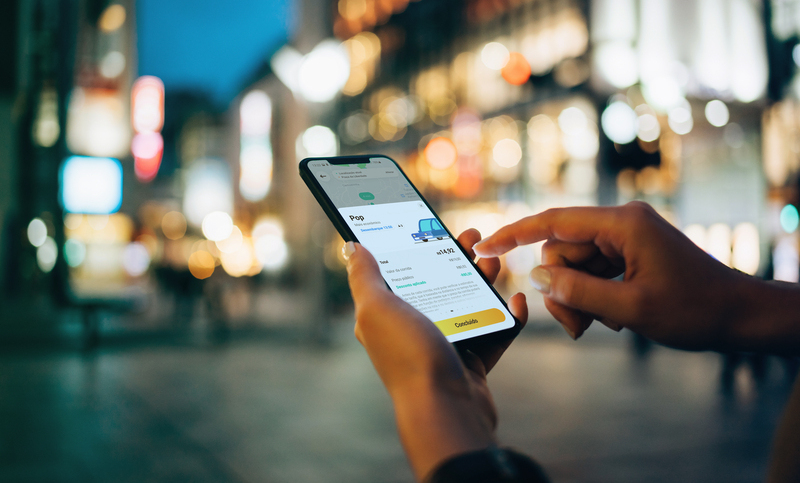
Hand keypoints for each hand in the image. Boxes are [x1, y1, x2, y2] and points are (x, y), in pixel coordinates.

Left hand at [345, 229, 527, 480]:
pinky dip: (507, 317)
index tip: (437, 225)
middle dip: (457, 257)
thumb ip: (364, 277)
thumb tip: (351, 246)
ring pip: (468, 304)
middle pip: (437, 283)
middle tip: (475, 236)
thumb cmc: (409, 357)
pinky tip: (516, 301)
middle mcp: (412, 330)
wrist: (446, 409)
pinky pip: (493, 332)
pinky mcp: (471, 364)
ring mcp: (443, 347)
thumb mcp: (377, 309)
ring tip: (496, 262)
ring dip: (483, 281)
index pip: (400, 271)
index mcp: (385, 316)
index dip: (416, 245)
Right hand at [473, 201, 758, 350]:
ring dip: (578, 297)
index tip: (484, 245)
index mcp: (622, 223)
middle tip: (578, 327)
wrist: (739, 315)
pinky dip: (592, 295)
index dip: (514, 234)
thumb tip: (537, 277)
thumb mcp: (629, 309)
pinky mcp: (630, 251)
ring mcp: (626, 237)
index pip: (553, 222)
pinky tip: (612, 317)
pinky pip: (592, 270)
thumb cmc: (694, 311)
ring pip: (574, 265)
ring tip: (599, 325)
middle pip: (561, 251)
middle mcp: (621, 222)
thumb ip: (577, 292)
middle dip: (561, 289)